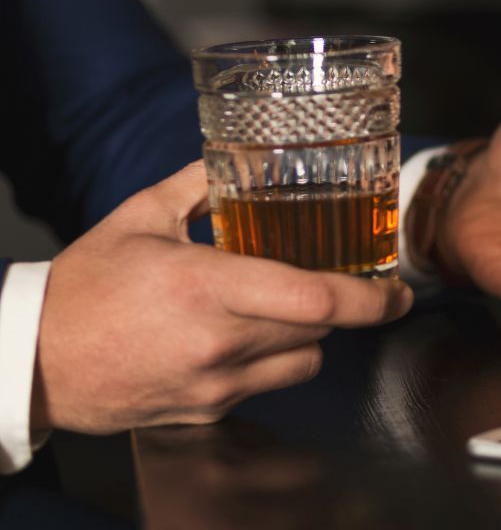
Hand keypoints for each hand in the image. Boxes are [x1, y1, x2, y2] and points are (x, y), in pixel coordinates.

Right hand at [34, 163, 413, 433]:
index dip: (370, 298)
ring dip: (312, 332)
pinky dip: (276, 360)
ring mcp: (215, 384)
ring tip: (290, 304)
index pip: (315, 298)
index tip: (398, 291)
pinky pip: (269, 384)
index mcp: (207, 287)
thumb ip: (202, 180)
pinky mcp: (206, 411)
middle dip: (345, 304)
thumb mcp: (142, 215)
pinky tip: (252, 336)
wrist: (35, 362)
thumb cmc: (85, 287)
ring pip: (305, 360)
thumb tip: (243, 154)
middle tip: (355, 283)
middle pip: (321, 328)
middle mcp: (219, 342)